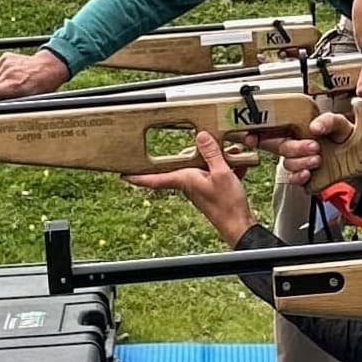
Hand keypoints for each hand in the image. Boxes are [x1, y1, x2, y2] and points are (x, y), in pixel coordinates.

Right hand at [0, 48, 69, 102]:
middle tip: (7, 95)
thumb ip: (11, 104)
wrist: (50, 66)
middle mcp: (8, 74)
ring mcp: (7, 64)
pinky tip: (13, 76)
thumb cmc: (43, 85)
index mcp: (13, 86)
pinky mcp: (6, 57)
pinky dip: (1, 75)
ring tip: (14, 84)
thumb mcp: (30, 100)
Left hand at [126, 128, 256, 243]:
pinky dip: (225, 166)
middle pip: (184, 161)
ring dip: (216, 158)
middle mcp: (188, 183)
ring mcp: (199, 186)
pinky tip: (238, 163)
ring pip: (202, 165)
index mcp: (184, 179)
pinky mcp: (211, 188)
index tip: (123, 175)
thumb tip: (200, 137)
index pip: (153, 178)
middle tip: (206, 140)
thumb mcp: (221, 173)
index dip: (137, 176)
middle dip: (196, 150)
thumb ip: (211, 153)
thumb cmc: (227, 205)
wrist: (238, 225)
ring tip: (230, 153)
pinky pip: (214, 172)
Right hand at [275, 112, 353, 188]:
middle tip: (316, 147)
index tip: (306, 132)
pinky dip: (297, 177)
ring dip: (301, 162)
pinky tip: (307, 173)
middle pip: (284, 148)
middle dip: (298, 148)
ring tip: (318, 160)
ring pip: (288, 164)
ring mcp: (300, 162)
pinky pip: (293, 179)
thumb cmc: (346, 136)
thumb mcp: (340, 123)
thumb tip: (314, 127)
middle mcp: (297, 146)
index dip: (281, 131)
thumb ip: (328, 121)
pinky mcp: (305, 177)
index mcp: (301, 130)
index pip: (282, 129)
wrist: (359, 158)